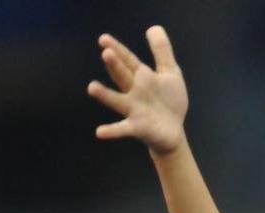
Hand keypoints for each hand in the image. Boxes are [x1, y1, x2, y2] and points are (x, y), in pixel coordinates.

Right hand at [87, 26, 187, 154]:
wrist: (173, 132)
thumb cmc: (169, 102)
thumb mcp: (170, 73)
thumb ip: (162, 52)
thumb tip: (153, 28)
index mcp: (142, 78)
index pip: (128, 61)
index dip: (118, 50)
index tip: (103, 39)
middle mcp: (134, 92)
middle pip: (123, 76)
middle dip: (115, 65)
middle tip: (107, 53)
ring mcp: (134, 110)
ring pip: (118, 101)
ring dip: (105, 95)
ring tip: (92, 88)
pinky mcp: (138, 127)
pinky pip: (123, 129)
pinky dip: (112, 131)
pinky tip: (100, 132)